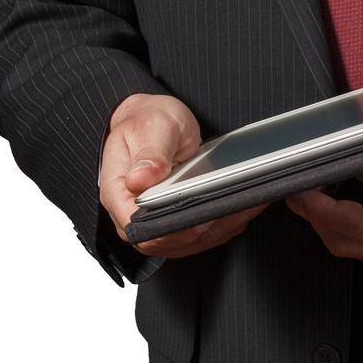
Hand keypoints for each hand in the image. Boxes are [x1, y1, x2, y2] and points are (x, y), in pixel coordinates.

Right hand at [100, 93, 268, 259]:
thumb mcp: (153, 127)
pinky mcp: (174, 221)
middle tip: (230, 208)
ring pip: (187, 241)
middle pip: (166, 240)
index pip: (136, 227)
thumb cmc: (148, 121)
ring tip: (244, 205)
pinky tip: (242, 207)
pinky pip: (199, 233)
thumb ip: (149, 154)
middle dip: (201, 227)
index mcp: (118, 191)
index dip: (168, 228)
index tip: (198, 217)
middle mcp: (132, 213)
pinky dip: (223, 223)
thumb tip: (139, 180)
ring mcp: (153, 221)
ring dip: (217, 226)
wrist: (153, 120)